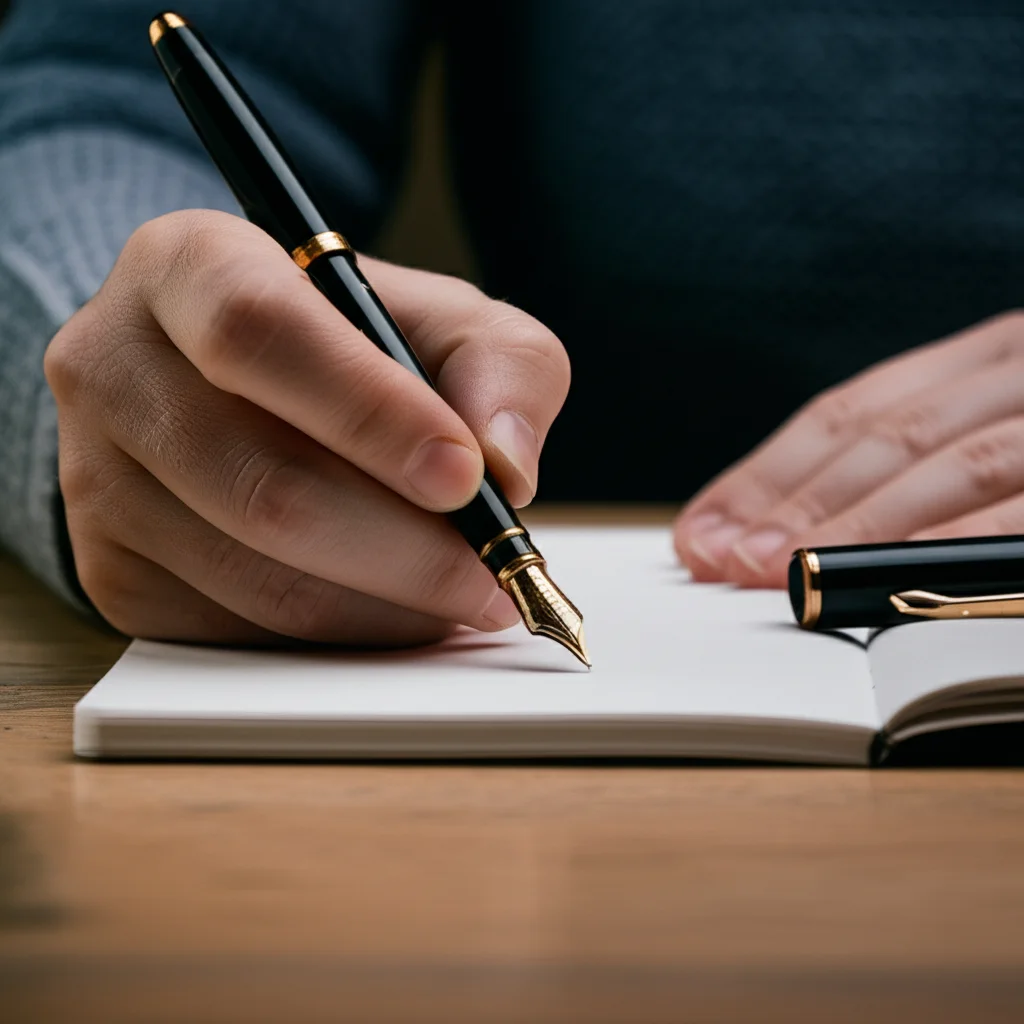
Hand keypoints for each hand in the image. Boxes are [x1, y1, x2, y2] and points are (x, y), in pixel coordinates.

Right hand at [45, 210, 569, 644]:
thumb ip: (500, 366)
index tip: (464, 477)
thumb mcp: (443, 321)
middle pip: (261, 482)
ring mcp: (93, 478)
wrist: (244, 391)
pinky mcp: (112, 569)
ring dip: (384, 604)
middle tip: (493, 575)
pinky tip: (392, 607)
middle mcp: (112, 366)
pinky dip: (340, 633)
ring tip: (461, 595)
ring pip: (255, 574)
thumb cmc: (356, 348)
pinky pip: (238, 629)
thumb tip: (505, 468)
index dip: (368, 413)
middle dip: (404, 547)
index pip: (257, 332)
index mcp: (186, 265)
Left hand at [674, 311, 1023, 588]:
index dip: (764, 473)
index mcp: (981, 359)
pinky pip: (1017, 514)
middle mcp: (1015, 371)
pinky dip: (949, 544)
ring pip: (949, 465)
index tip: (701, 528)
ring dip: (856, 524)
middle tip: (724, 557)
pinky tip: (886, 579)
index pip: (847, 412)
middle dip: (794, 502)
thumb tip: (790, 522)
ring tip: (784, 572)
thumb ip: (916, 458)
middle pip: (885, 435)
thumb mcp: (994, 423)